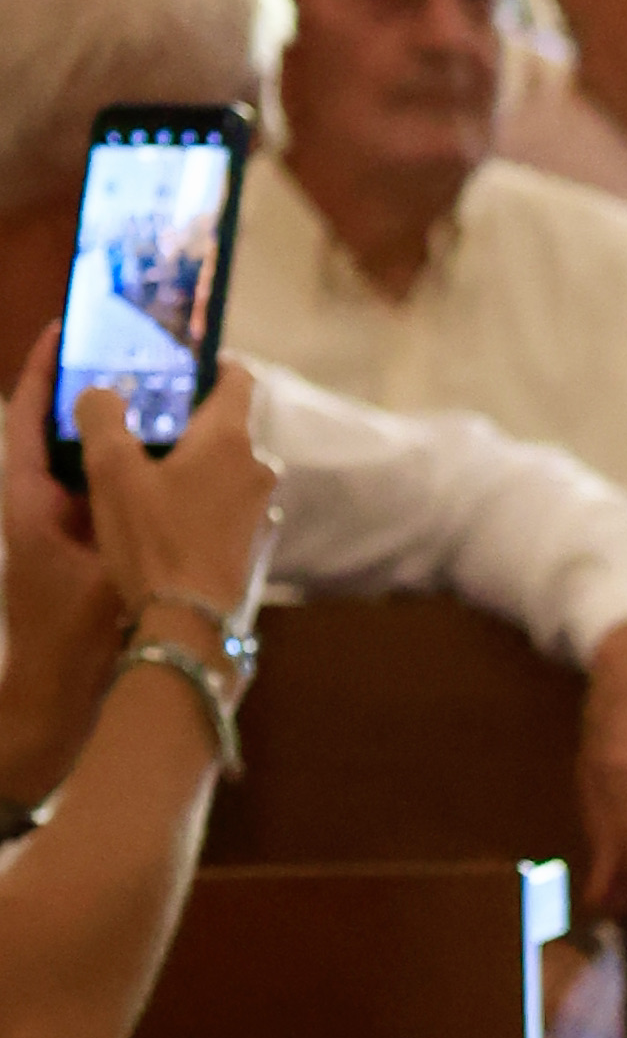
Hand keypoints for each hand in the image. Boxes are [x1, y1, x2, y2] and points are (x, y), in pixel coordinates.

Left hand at [0, 333, 124, 803]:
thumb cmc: (69, 643)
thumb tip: (147, 459)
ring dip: (128, 442)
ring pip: (97, 472)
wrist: (57, 711)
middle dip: (97, 396)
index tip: (67, 326)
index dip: (47, 368)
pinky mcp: (93, 564)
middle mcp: (46, 511)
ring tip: (169, 408)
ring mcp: (69, 538)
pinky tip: (184, 479)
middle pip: (68, 435)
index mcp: (30, 500)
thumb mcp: (101, 569)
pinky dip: (142, 486)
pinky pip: (118, 508)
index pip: (31, 414)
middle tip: (137, 358)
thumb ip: (121, 519)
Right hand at [80, 354, 280, 638]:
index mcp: (231, 438)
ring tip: (153, 476)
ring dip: (197, 467)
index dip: (214, 363)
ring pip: (226, 471)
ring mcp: (261, 513)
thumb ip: (102, 415)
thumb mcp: (110, 469)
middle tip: (148, 426)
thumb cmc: (153, 540)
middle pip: (227, 428)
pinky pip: (227, 508)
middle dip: (191, 423)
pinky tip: (169, 518)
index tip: (186, 364)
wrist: (188, 626)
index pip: (239, 378)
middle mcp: (258, 470)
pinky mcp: (253, 548)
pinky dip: (203, 502)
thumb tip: (102, 394)